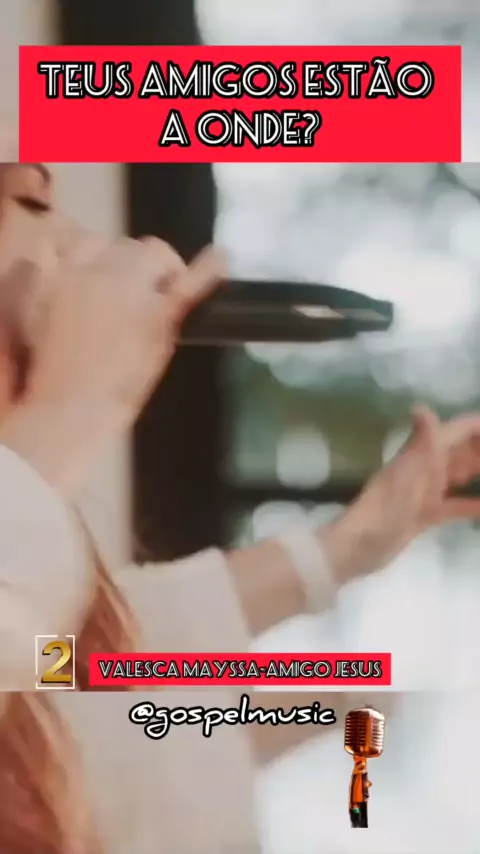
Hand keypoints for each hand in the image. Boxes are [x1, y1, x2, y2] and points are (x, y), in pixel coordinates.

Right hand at [0, 202, 224, 493]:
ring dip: (158, 270)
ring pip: (151, 253)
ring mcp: (128, 291)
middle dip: (131, 267)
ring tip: (160, 295)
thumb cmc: (47, 377)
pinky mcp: (156, 317)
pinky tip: (221, 258)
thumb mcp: (32, 317)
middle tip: (134, 297)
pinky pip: (188, 285)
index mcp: (60, 272)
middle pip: (123, 246)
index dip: (100, 261)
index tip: (104, 280)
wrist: (68, 411)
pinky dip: (209, 270)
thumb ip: (45, 284)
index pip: (87, 241)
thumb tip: (57, 261)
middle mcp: (94, 271)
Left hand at [324, 407, 479, 583]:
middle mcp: (426, 468)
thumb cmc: (384, 508)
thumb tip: (421, 406)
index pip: (459, 431)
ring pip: (460, 476)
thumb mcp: (406, 474)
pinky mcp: (425, 515)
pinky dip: (473, 503)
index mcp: (422, 455)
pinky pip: (455, 504)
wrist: (359, 546)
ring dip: (479, 473)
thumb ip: (421, 443)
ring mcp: (425, 492)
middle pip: (463, 451)